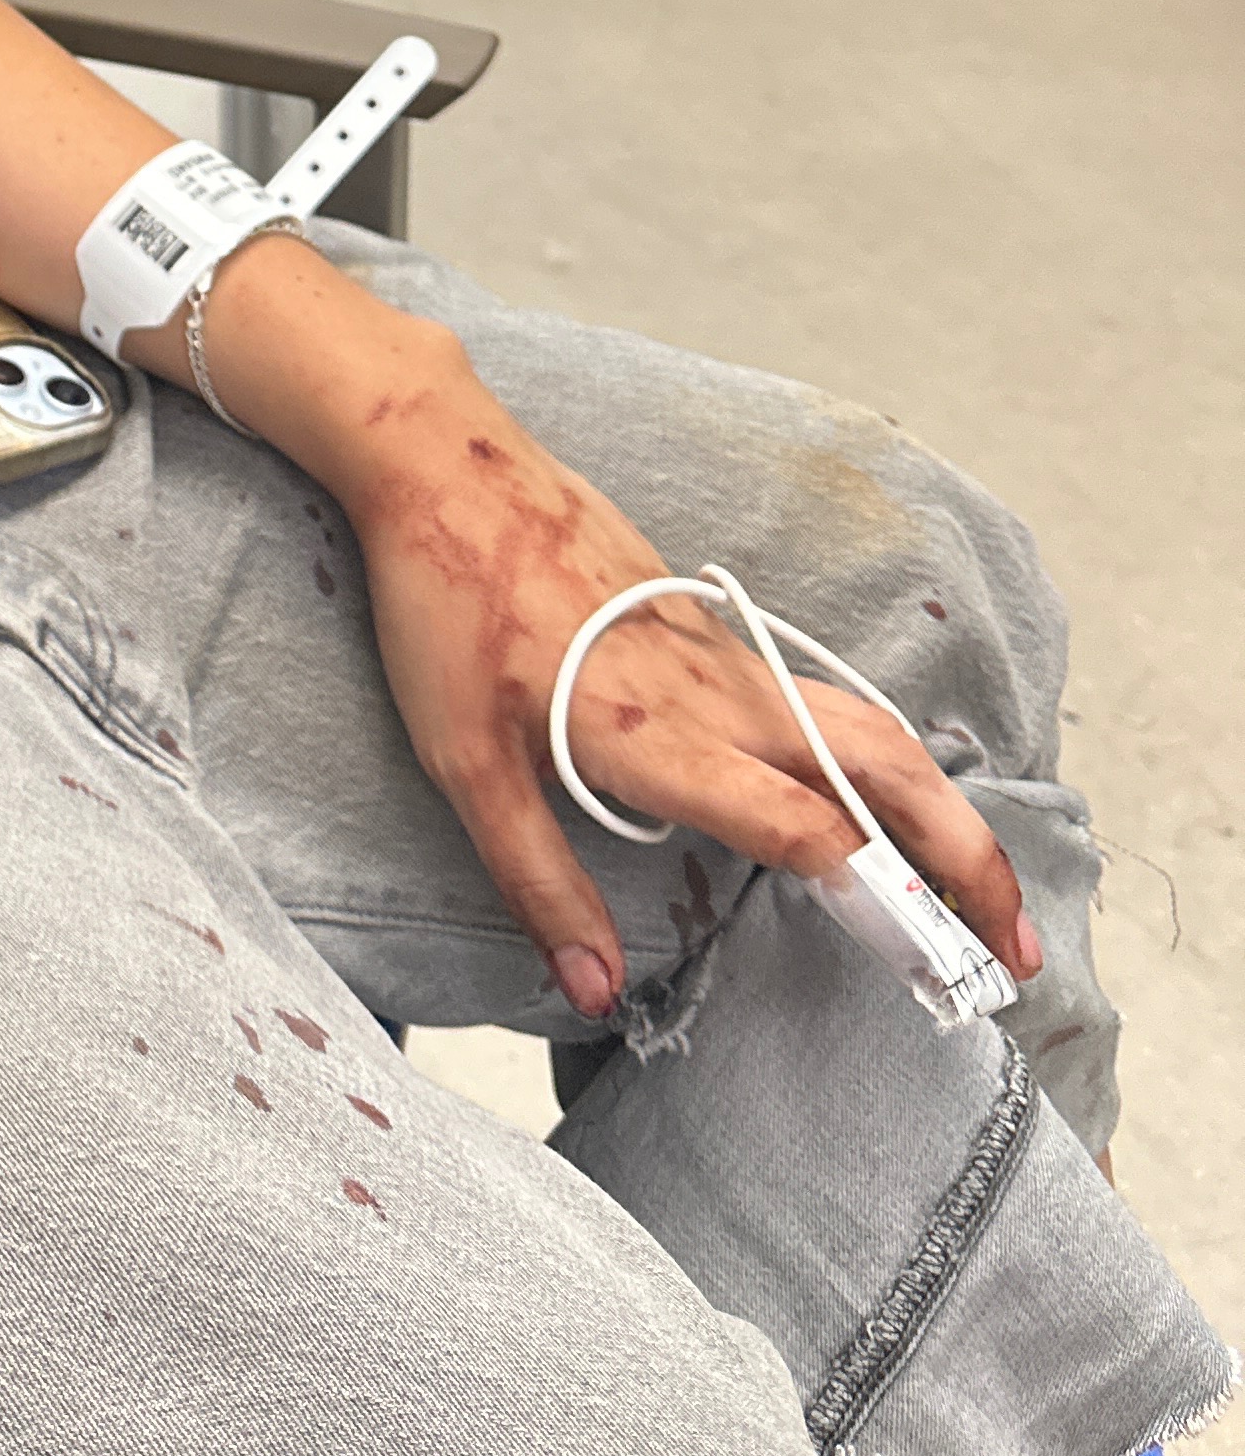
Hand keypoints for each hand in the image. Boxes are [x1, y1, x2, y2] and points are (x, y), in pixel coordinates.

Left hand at [339, 365, 1042, 1021]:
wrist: (445, 463)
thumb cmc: (445, 608)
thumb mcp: (464, 762)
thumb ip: (536, 881)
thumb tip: (594, 992)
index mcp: (654, 732)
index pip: (799, 820)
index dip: (869, 889)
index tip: (933, 958)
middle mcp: (712, 692)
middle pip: (877, 767)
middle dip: (960, 855)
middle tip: (1009, 945)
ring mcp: (720, 653)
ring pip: (862, 726)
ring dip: (937, 807)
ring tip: (977, 888)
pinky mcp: (708, 628)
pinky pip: (817, 699)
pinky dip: (883, 758)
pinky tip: (884, 803)